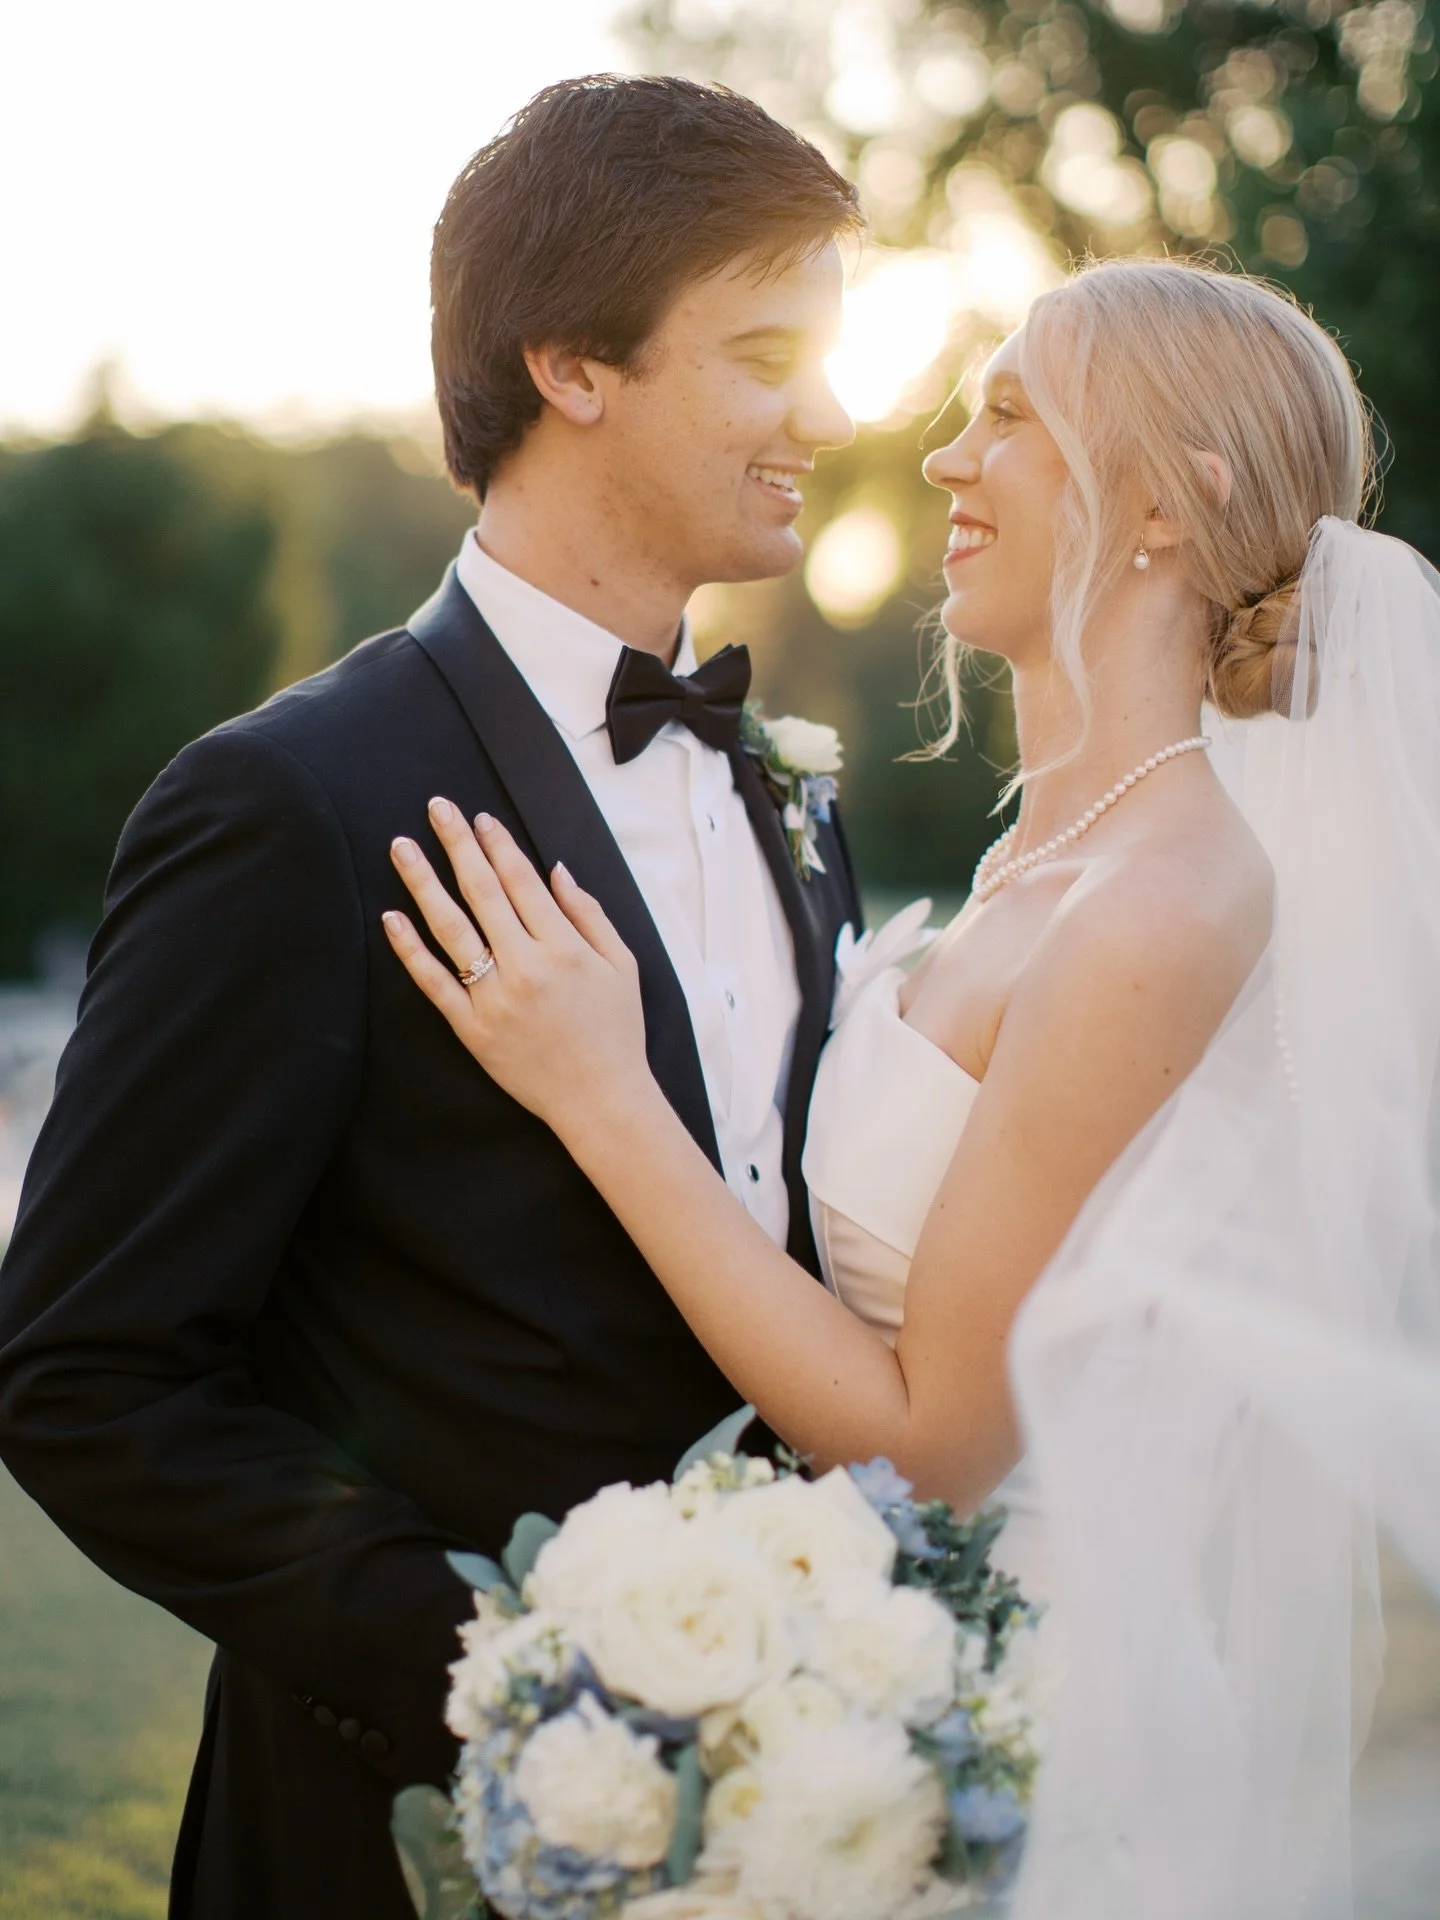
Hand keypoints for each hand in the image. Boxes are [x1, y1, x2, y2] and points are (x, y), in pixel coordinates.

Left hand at [383, 800, 651, 1136]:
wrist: (600, 1100)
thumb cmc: (616, 1031)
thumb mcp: (622, 966)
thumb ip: (590, 915)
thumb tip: (556, 870)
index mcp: (564, 949)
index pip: (522, 882)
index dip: (498, 845)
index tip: (479, 818)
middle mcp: (525, 967)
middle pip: (483, 892)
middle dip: (457, 844)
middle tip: (436, 807)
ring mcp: (493, 999)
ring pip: (450, 928)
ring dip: (423, 882)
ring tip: (402, 846)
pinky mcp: (472, 1029)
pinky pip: (433, 983)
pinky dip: (410, 949)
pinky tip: (392, 917)